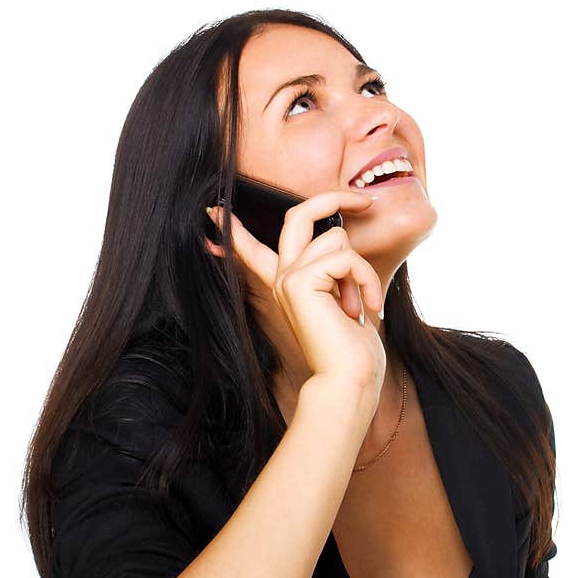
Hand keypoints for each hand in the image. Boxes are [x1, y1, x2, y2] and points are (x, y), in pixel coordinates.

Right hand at [206, 190, 385, 396]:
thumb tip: (343, 245)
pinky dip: (365, 280)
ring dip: (360, 270)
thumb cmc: (353, 348)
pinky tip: (364, 308)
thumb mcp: (345, 299)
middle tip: (366, 202)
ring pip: (336, 238)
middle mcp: (282, 278)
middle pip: (298, 215)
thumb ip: (337, 272)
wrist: (348, 379)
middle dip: (334, 198)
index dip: (236, 231)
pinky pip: (345, 258)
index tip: (212, 213)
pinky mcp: (299, 281)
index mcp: (287, 284)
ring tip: (359, 305)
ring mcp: (287, 278)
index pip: (253, 250)